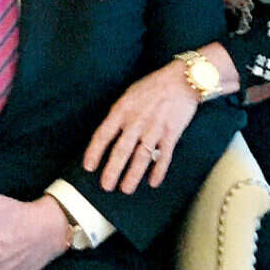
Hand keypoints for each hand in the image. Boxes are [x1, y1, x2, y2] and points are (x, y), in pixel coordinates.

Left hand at [82, 59, 196, 192]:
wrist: (181, 80)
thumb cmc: (153, 87)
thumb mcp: (128, 95)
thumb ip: (119, 115)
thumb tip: (109, 134)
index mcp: (122, 110)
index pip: (103, 134)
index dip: (94, 152)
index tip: (88, 167)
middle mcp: (136, 121)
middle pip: (121, 150)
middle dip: (112, 170)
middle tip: (105, 186)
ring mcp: (154, 129)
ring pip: (141, 157)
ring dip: (132, 175)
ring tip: (125, 189)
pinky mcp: (171, 134)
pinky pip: (164, 156)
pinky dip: (158, 171)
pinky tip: (153, 183)